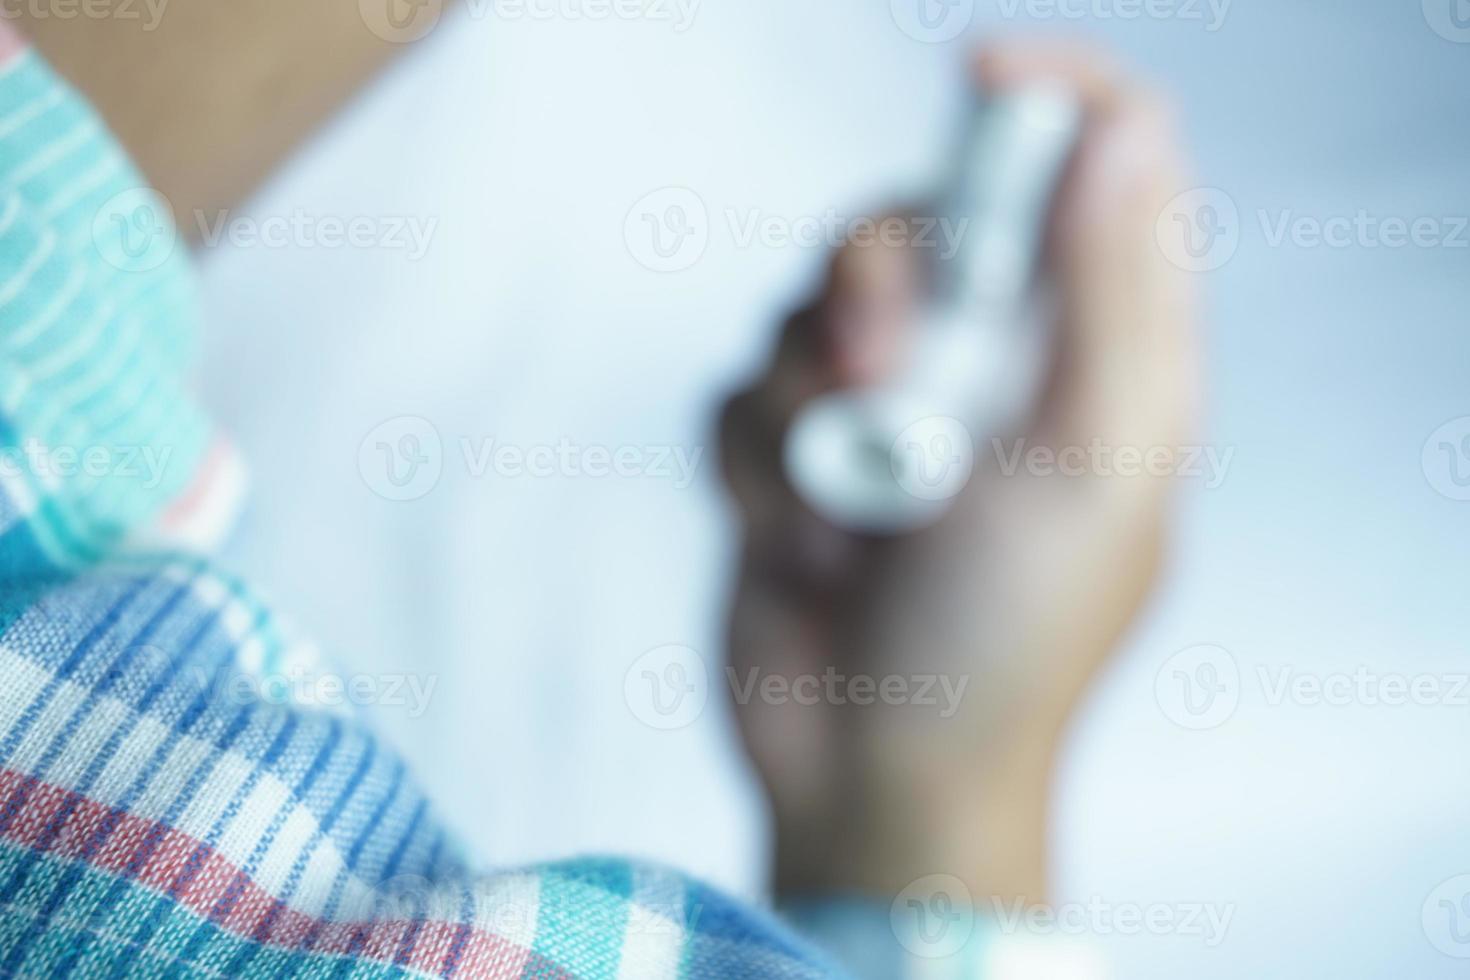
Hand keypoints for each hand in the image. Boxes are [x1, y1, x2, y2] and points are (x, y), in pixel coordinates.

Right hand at [719, 41, 1197, 902]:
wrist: (877, 773)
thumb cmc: (1006, 645)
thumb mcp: (1096, 465)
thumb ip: (1112, 292)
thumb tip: (1123, 132)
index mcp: (1091, 357)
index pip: (1096, 168)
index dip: (1046, 99)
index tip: (981, 73)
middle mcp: (987, 369)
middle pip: (921, 218)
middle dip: (881, 285)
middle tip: (879, 373)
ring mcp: (883, 415)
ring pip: (811, 305)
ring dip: (813, 403)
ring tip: (847, 510)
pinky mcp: (793, 459)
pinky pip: (744, 393)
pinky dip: (762, 463)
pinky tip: (801, 544)